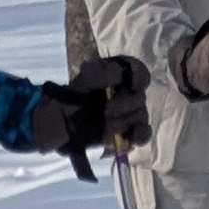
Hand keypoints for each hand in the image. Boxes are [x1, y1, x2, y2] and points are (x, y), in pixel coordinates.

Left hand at [28, 55, 152, 164]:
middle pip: (140, 97)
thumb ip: (103, 72)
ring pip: (141, 116)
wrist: (65, 119)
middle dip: (124, 104)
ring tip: (106, 123)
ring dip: (124, 120)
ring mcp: (132, 113)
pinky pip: (143, 133)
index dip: (139, 77)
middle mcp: (130, 92)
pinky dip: (139, 135)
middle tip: (107, 110)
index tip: (131, 85)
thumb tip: (122, 75)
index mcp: (122, 74)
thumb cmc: (77, 94)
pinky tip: (129, 138)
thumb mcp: (86, 76)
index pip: (139, 71)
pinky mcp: (130, 132)